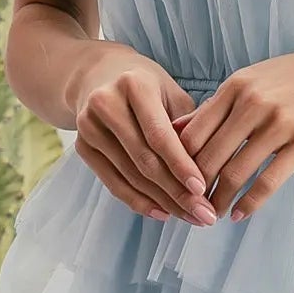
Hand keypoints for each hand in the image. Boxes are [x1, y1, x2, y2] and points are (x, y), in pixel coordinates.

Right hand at [72, 49, 217, 224]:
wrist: (98, 76)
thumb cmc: (147, 85)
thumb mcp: (172, 92)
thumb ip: (190, 124)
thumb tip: (211, 164)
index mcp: (134, 84)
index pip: (159, 135)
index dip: (181, 165)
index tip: (203, 190)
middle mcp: (106, 104)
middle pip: (144, 160)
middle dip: (177, 192)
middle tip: (204, 215)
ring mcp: (89, 126)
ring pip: (130, 176)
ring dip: (163, 202)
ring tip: (190, 217)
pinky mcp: (81, 146)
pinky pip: (113, 183)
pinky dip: (139, 201)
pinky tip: (163, 213)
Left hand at [169, 32, 293, 221]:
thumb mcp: (259, 77)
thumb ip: (221, 103)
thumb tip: (179, 129)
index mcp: (237, 85)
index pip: (193, 131)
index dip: (177, 161)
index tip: (172, 181)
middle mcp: (252, 103)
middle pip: (208, 155)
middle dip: (193, 187)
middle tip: (186, 207)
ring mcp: (279, 123)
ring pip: (235, 172)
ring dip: (218, 199)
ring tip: (210, 215)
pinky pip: (268, 181)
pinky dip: (248, 203)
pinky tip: (238, 214)